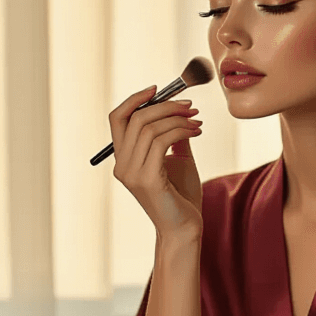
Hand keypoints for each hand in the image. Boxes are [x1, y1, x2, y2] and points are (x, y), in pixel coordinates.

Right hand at [108, 85, 203, 238]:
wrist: (185, 227)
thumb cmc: (182, 195)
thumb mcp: (177, 158)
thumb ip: (172, 136)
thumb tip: (179, 110)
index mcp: (123, 158)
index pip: (118, 118)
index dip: (135, 99)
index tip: (158, 89)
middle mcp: (122, 165)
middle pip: (135, 118)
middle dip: (165, 105)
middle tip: (190, 105)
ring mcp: (132, 173)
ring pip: (149, 128)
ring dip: (177, 118)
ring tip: (197, 121)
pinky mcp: (147, 179)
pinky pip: (162, 141)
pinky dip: (181, 130)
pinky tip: (197, 132)